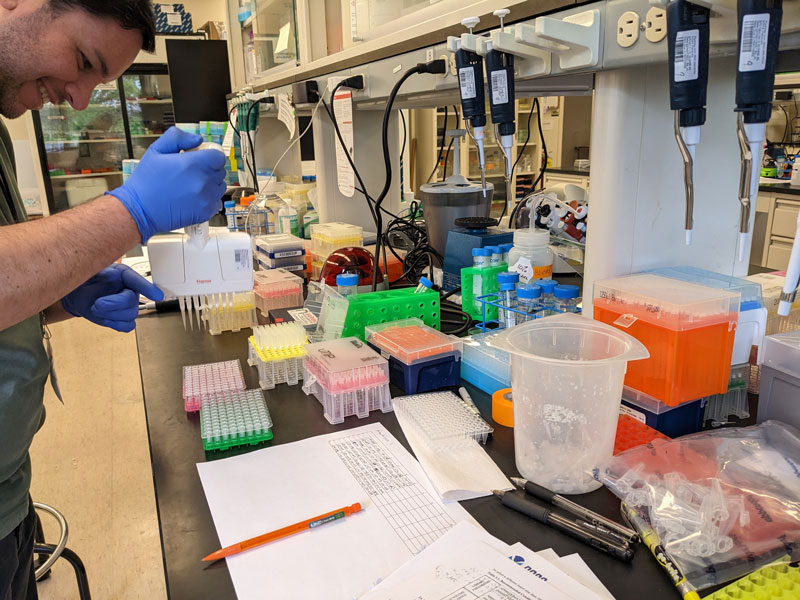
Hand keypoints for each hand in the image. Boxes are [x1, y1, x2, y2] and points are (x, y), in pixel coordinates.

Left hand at [62, 264, 163, 331]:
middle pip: (132, 302)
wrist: (79, 295)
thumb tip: (112, 274)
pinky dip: (114, 324)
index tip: (157, 295)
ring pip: (129, 315)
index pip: (138, 282)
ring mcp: (128, 306)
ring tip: (97, 308)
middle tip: (97, 304)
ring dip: (110, 314)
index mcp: (124, 276)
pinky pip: (127, 326)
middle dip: (113, 305)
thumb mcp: (91, 272)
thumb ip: (101, 272)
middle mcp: (130, 291)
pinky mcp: (123, 319)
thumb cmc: (86, 281)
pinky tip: (105, 317)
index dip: (148, 289)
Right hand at [107, 126, 226, 242]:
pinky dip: (208, 199)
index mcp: (193, 163)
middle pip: (220, 171)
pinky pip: (216, 201)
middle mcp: (203, 181)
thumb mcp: (156, 150)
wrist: (140, 209)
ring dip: (211, 184)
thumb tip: (198, 139)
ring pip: (220, 186)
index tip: (202, 159)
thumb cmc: (146, 181)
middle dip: (209, 169)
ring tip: (191, 186)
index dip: (211, 156)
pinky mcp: (206, 212)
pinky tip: (193, 198)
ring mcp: (206, 198)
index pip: (218, 156)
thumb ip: (178, 138)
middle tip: (192, 173)